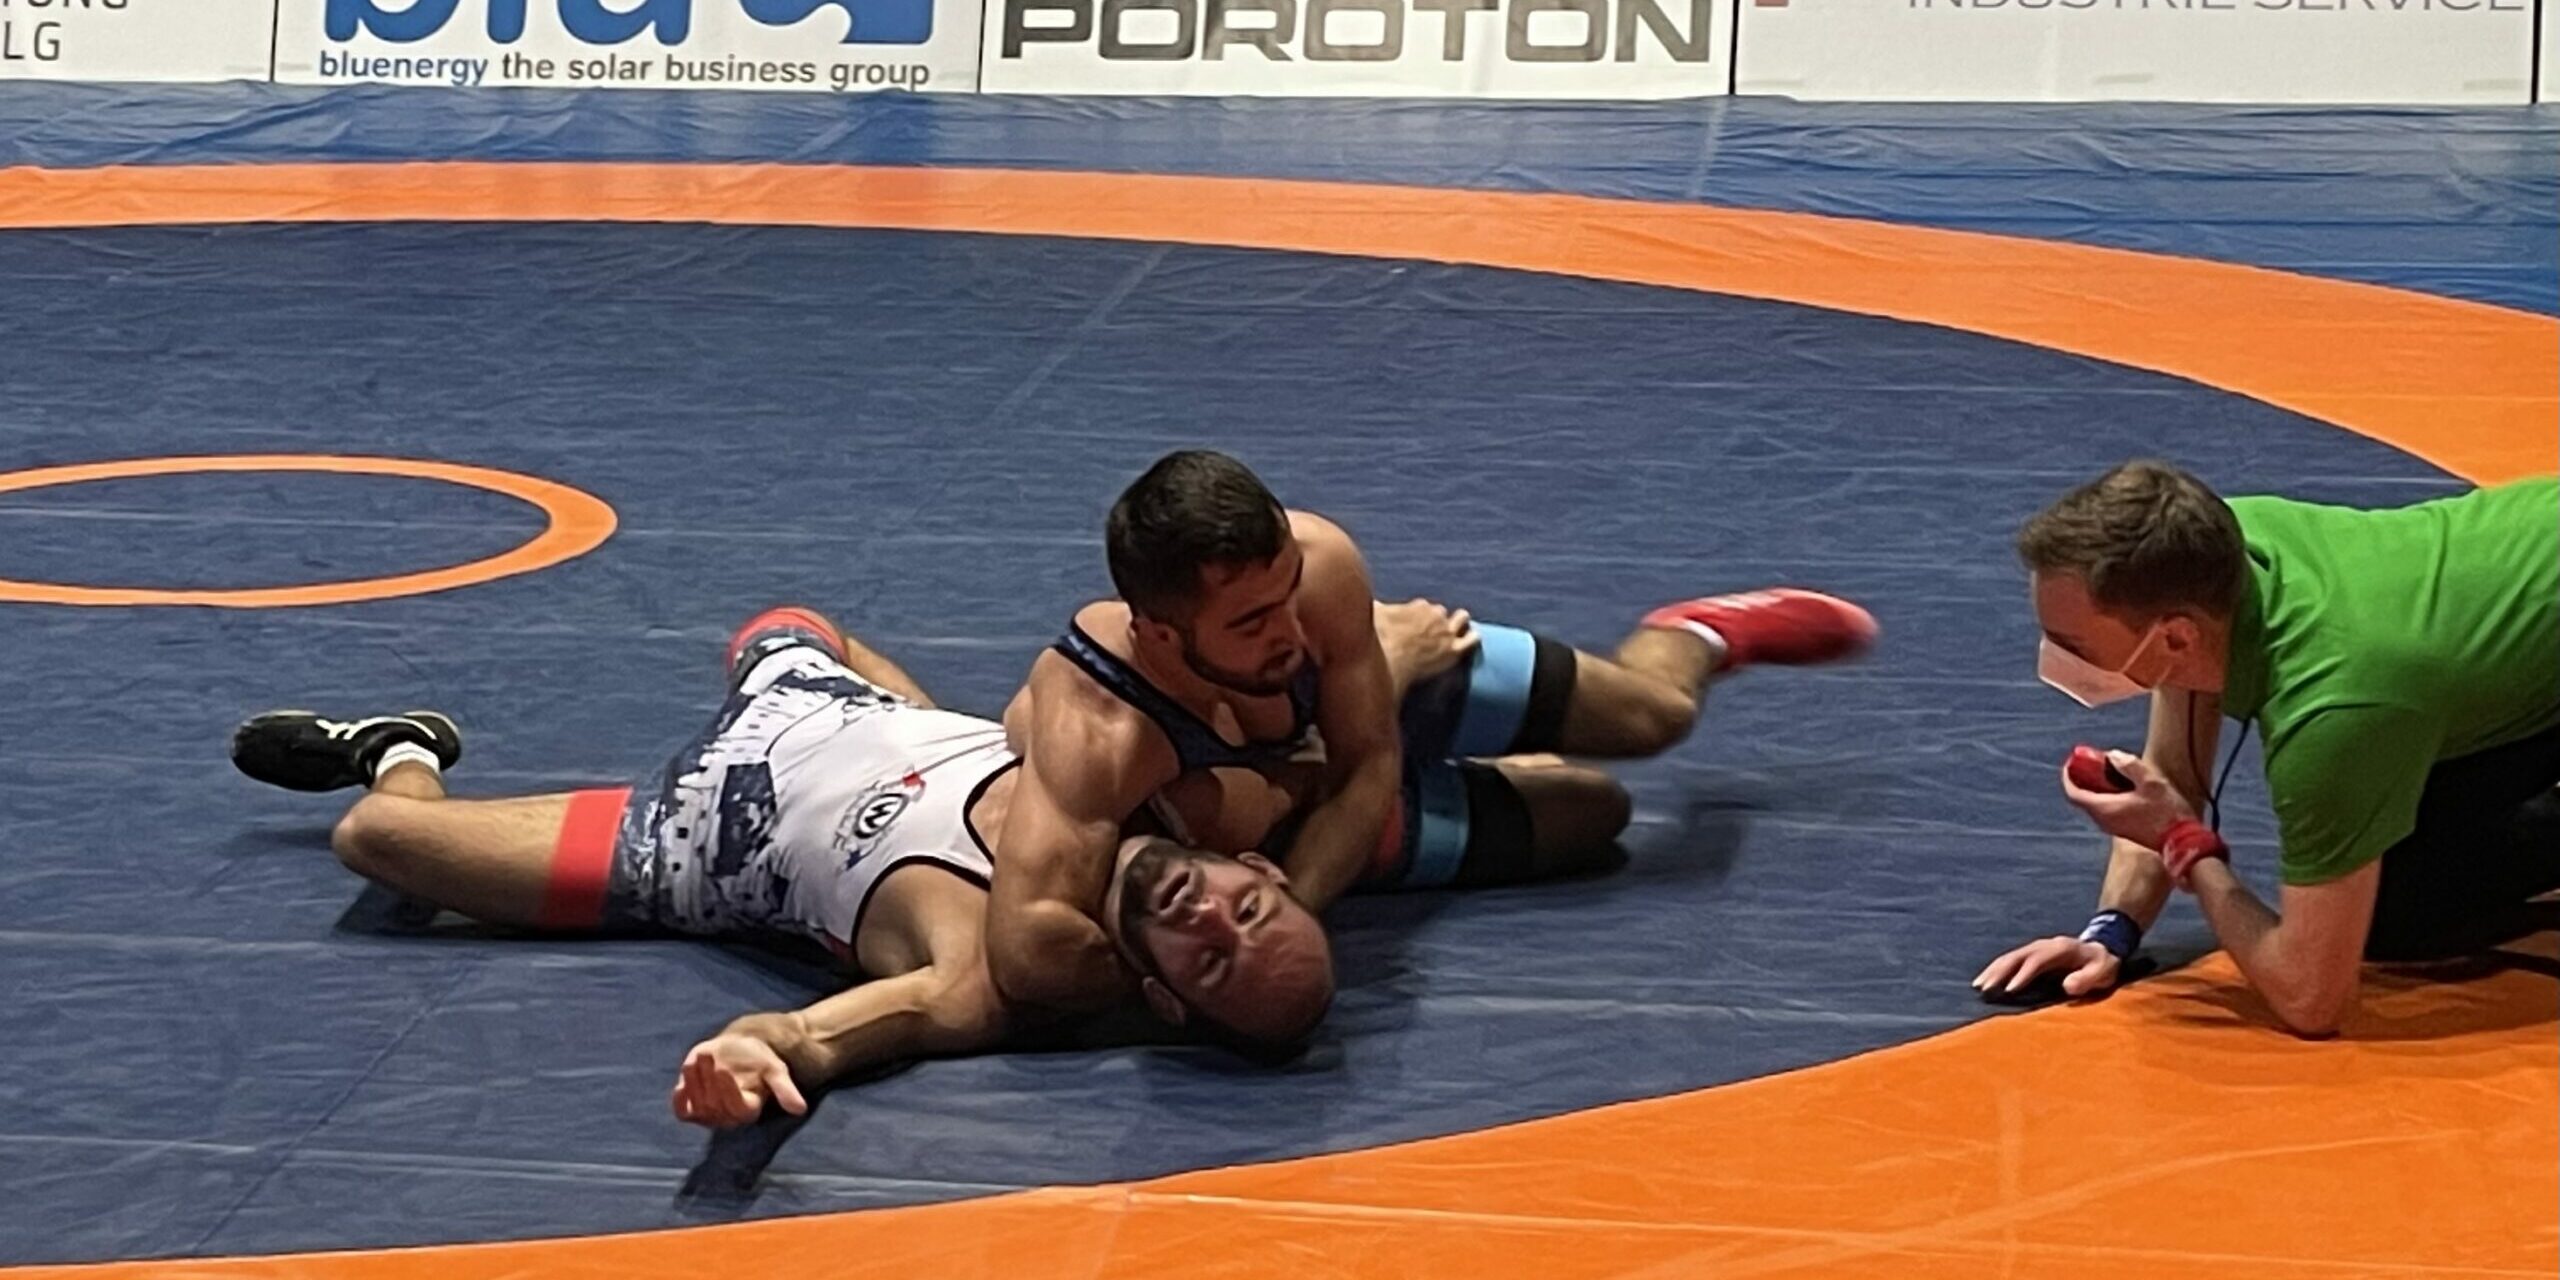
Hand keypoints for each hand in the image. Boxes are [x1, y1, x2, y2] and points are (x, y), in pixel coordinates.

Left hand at [671, 1032, 806, 1128]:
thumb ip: (785, 1089)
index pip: (738, 1109)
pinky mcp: (691, 1108)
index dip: (729, 1091)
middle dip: (710, 1079)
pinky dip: (680, 1100)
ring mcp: (708, 1114)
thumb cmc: (759, 1062)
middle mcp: (729, 1117)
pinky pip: (682, 1111)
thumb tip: (800, 1109)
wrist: (738, 1054)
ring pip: (699, 1105)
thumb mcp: (775, 1071)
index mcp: (749, 1109)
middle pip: (715, 1104)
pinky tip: (681, 1085)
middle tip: (710, 1055)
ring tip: (701, 1058)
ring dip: (696, 1081)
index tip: (725, 1068)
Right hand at [1374, 597, 1480, 687]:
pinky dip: (1472, 638)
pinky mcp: (1454, 651)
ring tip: (1458, 627)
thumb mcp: (1372, 615)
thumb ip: (1373, 606)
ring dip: (1459, 622)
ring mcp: (1446, 633)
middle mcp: (1435, 615)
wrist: (1389, 662)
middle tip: (1431, 631)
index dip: (1420, 615)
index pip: (1424, 606)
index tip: (1415, 622)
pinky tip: (1472, 638)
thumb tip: (1361, 598)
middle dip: (1436, 620)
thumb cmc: (1378, 640)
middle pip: (1441, 612)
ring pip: (1461, 619)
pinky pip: (1472, 640)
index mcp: (1417, 607)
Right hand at [1973, 935, 2122, 999]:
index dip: (2022, 974)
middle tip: (1985, 989)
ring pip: (2009, 957)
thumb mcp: (2103, 971)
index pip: (2036, 960)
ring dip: (1993, 971)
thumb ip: (2088, 978)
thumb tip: (2068, 985)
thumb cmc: (2102, 964)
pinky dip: (1995, 969)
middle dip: (2000, 972)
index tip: (2010, 990)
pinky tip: (1985, 980)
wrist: (2101, 949)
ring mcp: (2035, 948)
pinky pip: (2009, 960)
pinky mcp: (2031, 955)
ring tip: (1978, 986)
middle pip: (2017, 956)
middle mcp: (2043, 945)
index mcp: (2060, 948)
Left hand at [2059, 750, 2196, 849]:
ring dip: (2096, 787)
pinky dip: (2107, 796)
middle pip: (2082, 798)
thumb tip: (2113, 755)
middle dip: (2083, 778)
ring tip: (2108, 770)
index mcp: (2105, 809)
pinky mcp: (2124, 830)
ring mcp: (2114, 827)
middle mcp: (2104, 821)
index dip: (2068, 776)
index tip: (2072, 762)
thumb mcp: (2151, 782)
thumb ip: (2130, 766)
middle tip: (2091, 762)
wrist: (2183, 842)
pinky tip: (2123, 786)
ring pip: (2095, 804)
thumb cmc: (2167, 813)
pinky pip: (2106, 810)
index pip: (2073, 793)